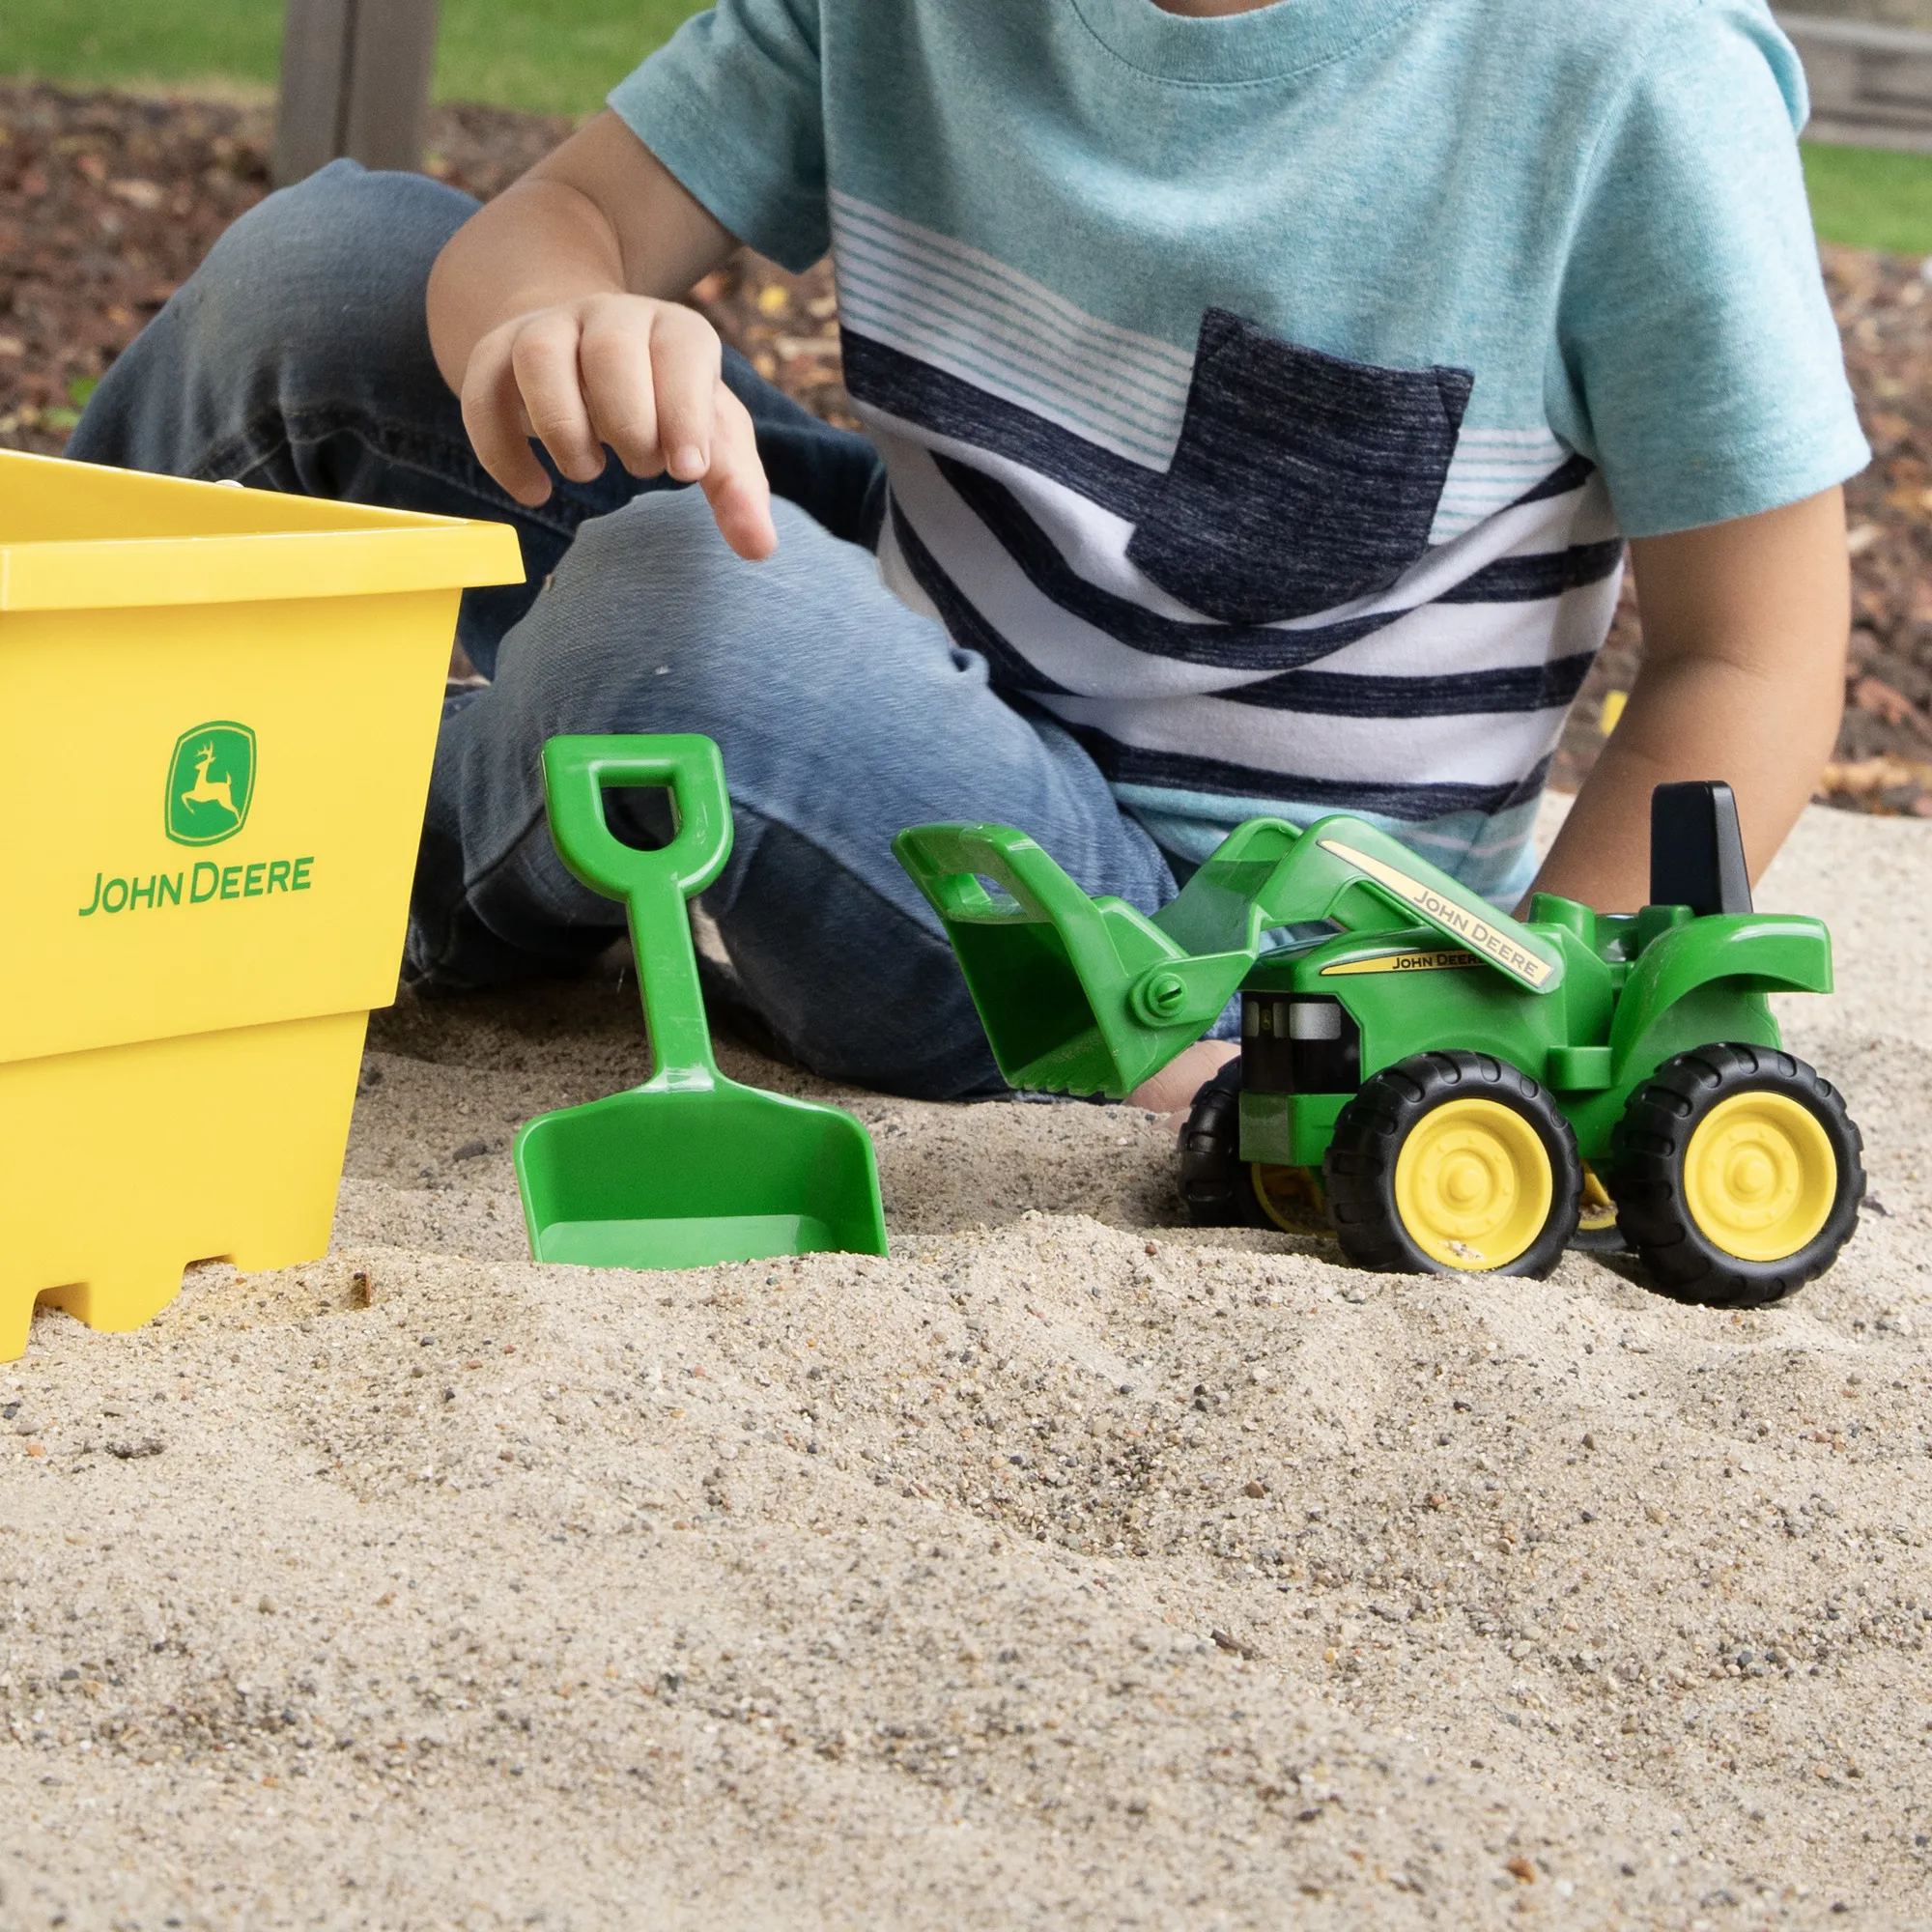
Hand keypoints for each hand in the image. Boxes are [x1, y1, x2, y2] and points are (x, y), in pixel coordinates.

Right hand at [459, 292, 776, 560]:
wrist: (587, 352)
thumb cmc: (664, 405)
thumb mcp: (709, 438)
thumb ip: (737, 488)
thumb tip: (761, 549)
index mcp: (675, 330)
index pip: (682, 352)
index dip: (686, 411)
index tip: (688, 471)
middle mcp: (610, 315)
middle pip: (612, 348)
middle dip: (629, 420)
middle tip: (641, 467)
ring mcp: (548, 328)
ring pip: (539, 356)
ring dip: (562, 426)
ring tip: (586, 472)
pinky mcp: (496, 353)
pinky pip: (481, 390)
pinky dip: (501, 448)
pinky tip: (533, 491)